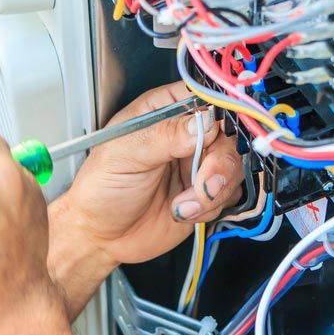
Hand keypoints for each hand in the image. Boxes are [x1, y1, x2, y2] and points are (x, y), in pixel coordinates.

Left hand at [57, 82, 243, 268]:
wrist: (101, 236)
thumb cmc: (100, 188)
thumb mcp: (124, 155)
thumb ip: (163, 135)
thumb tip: (202, 121)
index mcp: (163, 111)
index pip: (204, 97)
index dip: (217, 116)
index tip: (212, 138)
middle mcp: (186, 136)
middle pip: (228, 135)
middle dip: (220, 165)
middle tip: (203, 185)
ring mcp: (198, 165)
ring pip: (233, 167)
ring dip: (213, 192)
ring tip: (182, 205)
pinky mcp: (206, 194)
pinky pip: (230, 195)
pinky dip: (212, 208)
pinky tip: (183, 212)